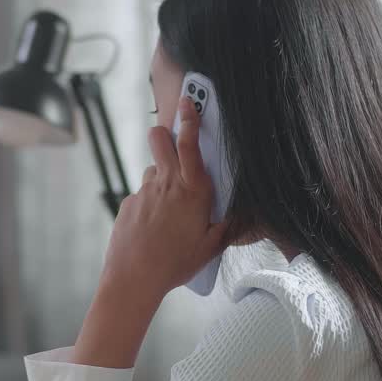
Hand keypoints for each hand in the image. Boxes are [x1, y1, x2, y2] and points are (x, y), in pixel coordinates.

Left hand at [100, 96, 227, 301]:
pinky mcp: (128, 204)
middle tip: (172, 142)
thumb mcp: (211, 247)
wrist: (133, 279)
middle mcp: (166, 184)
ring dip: (161, 178)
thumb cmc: (176, 263)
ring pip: (152, 171)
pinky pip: (142, 196)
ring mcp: (143, 192)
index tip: (188, 101)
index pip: (190, 145)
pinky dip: (149, 205)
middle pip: (159, 140)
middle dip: (165, 133)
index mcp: (192, 191)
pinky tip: (153, 228)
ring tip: (169, 207)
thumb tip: (252, 216)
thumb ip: (231, 226)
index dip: (190, 119)